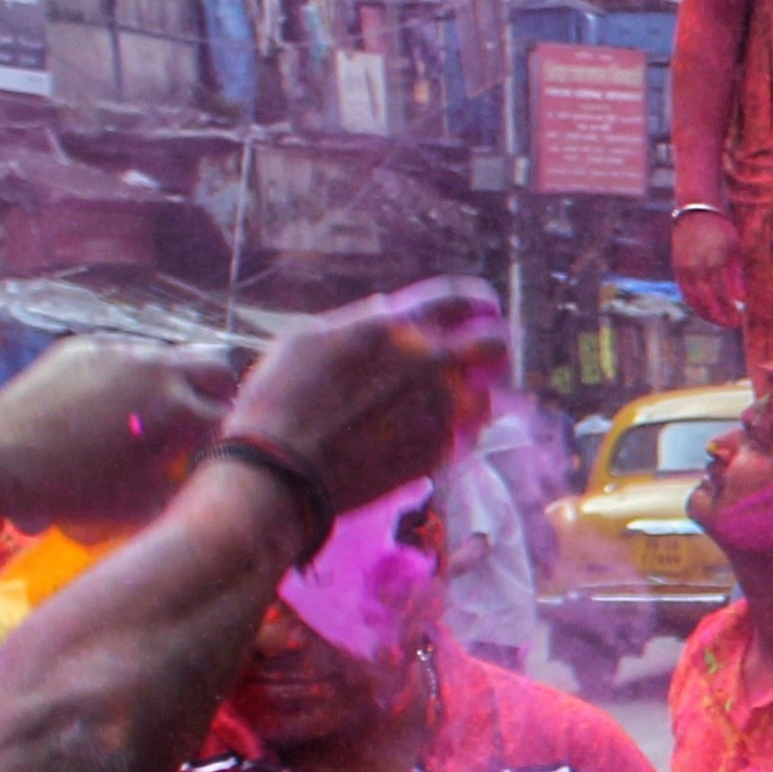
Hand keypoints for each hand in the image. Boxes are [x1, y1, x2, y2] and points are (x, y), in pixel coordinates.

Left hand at [0, 340, 236, 535]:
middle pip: (217, 365)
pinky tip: (104, 404)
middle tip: (199, 423)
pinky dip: (130, 375)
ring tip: (146, 414)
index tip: (220, 454)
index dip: (232, 438)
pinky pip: (125, 353)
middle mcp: (158, 368)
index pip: (233, 416)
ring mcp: (119, 350)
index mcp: (179, 409)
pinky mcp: (85, 345)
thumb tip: (207, 483)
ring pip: (169, 354)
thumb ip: (186, 490)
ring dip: (172, 381)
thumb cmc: (71, 490)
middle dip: (217, 392)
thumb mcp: (141, 506)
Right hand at [218, 276, 507, 520]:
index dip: (478, 302)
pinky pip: (469, 436)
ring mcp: (438, 410)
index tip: (482, 309)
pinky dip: (460, 431)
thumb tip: (390, 312)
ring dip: (478, 393)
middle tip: (481, 355)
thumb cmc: (277, 400)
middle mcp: (427, 363)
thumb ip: (361, 322)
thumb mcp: (307, 338)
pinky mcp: (438, 453)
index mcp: (394, 326)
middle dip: (493, 345)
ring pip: (490, 394)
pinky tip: (438, 432)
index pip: (462, 298)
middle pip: (495, 342)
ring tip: (458, 399)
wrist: (280, 473)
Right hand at [674, 201, 743, 333]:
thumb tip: (741, 300)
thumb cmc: (721, 230)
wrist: (696, 212)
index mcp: (713, 262)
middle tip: (732, 324)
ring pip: (693, 300)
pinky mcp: (677, 269)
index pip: (722, 295)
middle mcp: (696, 267)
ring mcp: (684, 268)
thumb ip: (736, 276)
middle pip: (706, 301)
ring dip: (706, 314)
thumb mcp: (734, 250)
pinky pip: (686, 292)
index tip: (740, 318)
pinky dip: (695, 304)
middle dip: (719, 316)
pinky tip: (707, 310)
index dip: (730, 310)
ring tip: (720, 320)